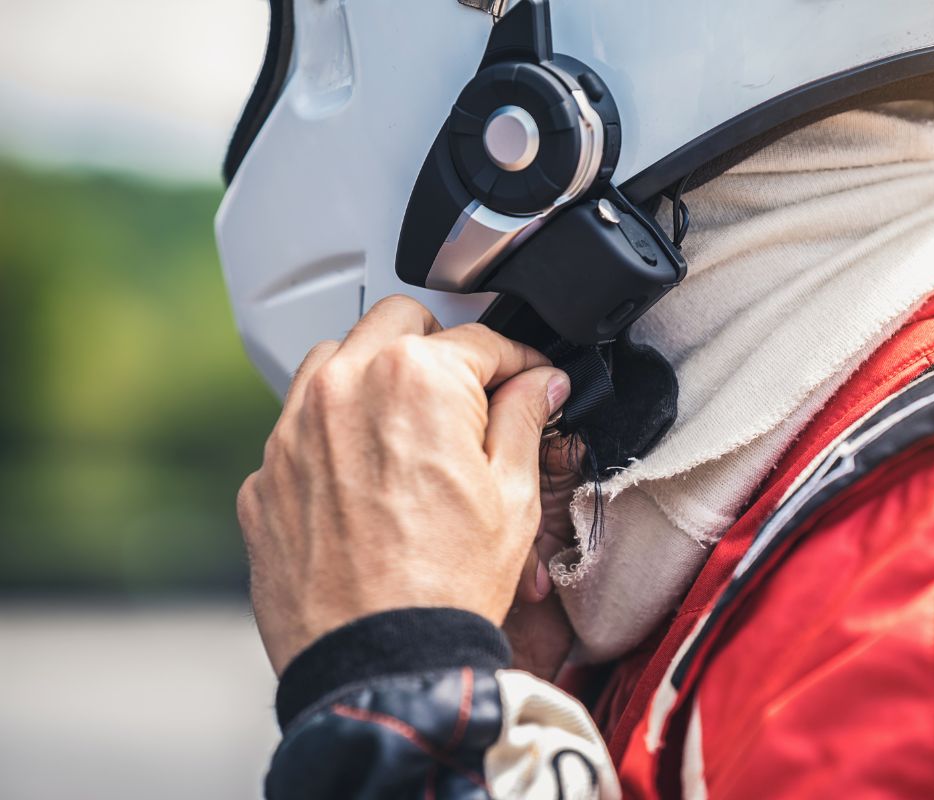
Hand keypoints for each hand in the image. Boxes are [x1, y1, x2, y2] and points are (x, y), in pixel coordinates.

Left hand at [236, 296, 570, 674]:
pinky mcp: (265, 475)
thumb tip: (538, 384)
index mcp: (417, 380)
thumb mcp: (514, 497)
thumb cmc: (445, 588)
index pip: (481, 340)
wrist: (378, 664)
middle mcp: (343, 387)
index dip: (519, 361)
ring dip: (377, 373)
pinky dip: (334, 432)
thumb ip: (525, 420)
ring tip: (413, 426)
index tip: (529, 381)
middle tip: (471, 394)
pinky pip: (299, 425)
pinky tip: (366, 475)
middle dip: (442, 347)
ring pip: (337, 359)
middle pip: (400, 322)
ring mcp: (293, 430)